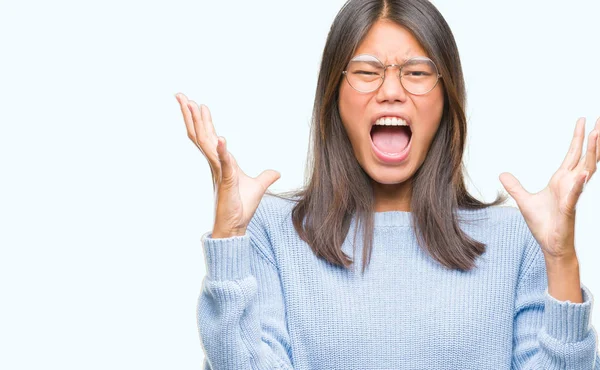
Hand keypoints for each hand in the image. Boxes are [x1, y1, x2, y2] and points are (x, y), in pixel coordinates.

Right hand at [175, 93, 280, 237]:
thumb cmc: (240, 208)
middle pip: (200, 134)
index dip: (201, 120)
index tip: (196, 103)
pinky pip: (225, 164)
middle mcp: (216, 164)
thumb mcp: (258, 187)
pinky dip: (223, 151)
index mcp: (220, 162)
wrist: (235, 227)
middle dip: (191, 114)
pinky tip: (221, 138)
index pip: (207, 136)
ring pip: (206, 144)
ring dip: (200, 124)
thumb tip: (276, 172)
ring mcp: (219, 172)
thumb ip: (265, 177)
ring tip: (194, 105)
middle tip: (180, 95)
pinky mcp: (226, 182)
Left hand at [499, 117, 598, 258]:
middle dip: (593, 139)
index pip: (573, 154)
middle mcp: (571, 184)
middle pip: (584, 157)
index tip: (584, 120)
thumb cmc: (543, 224)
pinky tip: (583, 174)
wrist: (550, 245)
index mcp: (562, 180)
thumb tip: (502, 174)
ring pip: (585, 170)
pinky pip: (574, 195)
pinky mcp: (568, 210)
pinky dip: (579, 185)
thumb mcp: (524, 201)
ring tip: (597, 135)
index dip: (579, 137)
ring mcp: (572, 195)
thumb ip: (515, 186)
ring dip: (591, 153)